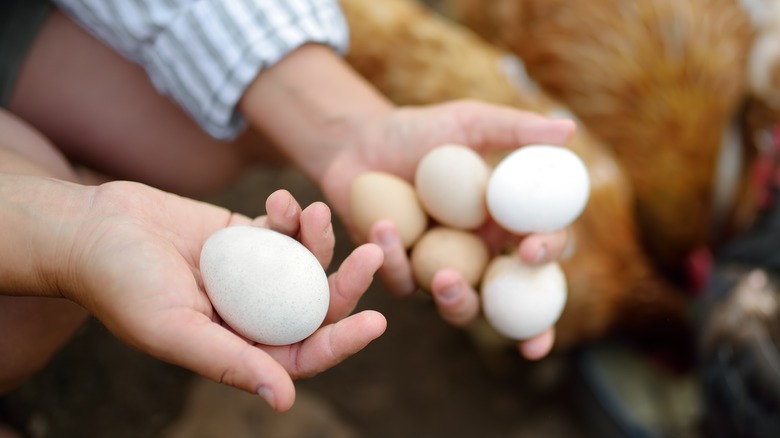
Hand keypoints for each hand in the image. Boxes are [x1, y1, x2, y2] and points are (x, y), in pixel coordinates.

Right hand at [59, 182, 384, 411]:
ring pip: (305, 264)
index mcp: (239, 348)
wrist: (93, 229)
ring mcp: (252, 275)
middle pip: (314, 306)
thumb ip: (228, 362)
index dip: (342, 343)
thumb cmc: (121, 284)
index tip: (377, 322)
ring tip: (317, 213)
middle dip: (347, 284)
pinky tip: (283, 200)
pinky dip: (291, 214)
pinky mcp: (246, 237)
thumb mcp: (172, 329)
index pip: (303, 355)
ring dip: (320, 239)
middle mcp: (252, 315)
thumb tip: (283, 401)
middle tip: (373, 253)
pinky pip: (283, 229)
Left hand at [319, 100, 575, 358]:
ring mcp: (443, 269)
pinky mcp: (403, 274)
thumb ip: (515, 129)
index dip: (548, 253)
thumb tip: (569, 129)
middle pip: (512, 299)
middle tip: (501, 283)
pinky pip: (405, 283)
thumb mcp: (467, 123)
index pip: (544, 245)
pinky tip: (382, 227)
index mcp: (508, 221)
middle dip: (513, 314)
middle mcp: (483, 253)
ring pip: (462, 307)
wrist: (360, 143)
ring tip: (444, 279)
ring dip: (458, 303)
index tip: (532, 249)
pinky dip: (394, 259)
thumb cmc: (420, 131)